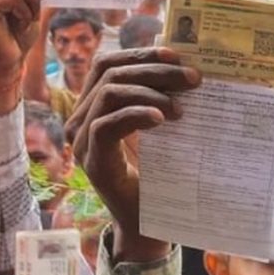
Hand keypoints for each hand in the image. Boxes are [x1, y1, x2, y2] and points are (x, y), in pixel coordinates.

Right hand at [66, 48, 200, 261]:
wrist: (147, 221)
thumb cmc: (155, 174)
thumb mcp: (157, 127)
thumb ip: (157, 97)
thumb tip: (183, 63)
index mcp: (92, 107)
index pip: (106, 64)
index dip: (139, 53)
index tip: (176, 55)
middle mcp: (80, 120)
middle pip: (110, 73)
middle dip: (155, 69)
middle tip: (194, 79)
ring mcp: (81, 140)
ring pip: (109, 92)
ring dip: (150, 92)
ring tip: (182, 108)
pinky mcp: (91, 160)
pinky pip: (107, 124)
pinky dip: (136, 114)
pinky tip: (162, 119)